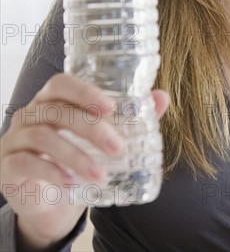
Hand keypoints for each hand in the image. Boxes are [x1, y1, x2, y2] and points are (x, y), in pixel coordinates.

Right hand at [0, 74, 169, 248]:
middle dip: (90, 128)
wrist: (52, 198)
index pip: (62, 83)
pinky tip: (72, 183)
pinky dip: (52, 172)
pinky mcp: (7, 165)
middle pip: (57, 111)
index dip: (84, 92)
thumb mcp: (104, 137)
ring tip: (101, 174)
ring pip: (43, 137)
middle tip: (117, 147)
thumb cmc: (80, 156)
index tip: (111, 107)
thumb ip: (131, 117)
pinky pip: (25, 163)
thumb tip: (162, 97)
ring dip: (76, 156)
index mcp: (53, 99)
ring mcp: (15, 139)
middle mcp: (31, 113)